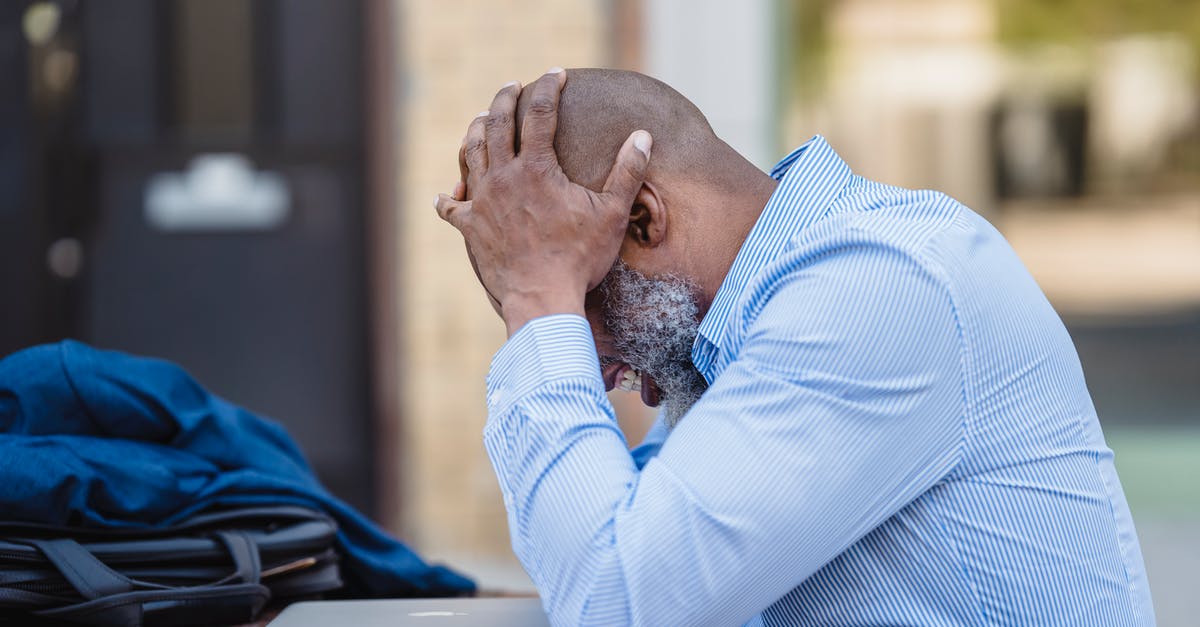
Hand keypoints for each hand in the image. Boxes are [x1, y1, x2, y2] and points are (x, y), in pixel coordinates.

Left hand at [435, 68, 652, 335]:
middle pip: (495, 124)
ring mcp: (483, 202)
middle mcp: (503, 177)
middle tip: (512, 86)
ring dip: (474, 132)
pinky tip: (443, 195)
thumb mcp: (612, 213)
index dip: (548, 88)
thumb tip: (643, 135)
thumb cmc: (580, 258)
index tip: (556, 74)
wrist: (542, 299)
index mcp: (536, 167)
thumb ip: (627, 171)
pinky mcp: (471, 229)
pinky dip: (447, 199)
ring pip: (470, 154)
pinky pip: (452, 208)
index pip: (540, 113)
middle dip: (504, 99)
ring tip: (478, 120)